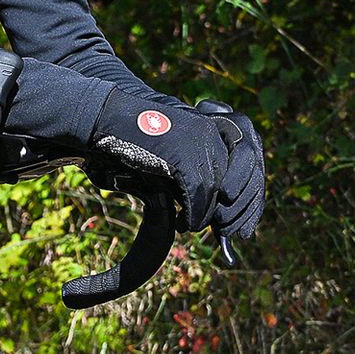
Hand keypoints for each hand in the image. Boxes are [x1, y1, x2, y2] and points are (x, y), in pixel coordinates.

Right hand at [89, 90, 265, 239]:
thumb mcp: (172, 154)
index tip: (241, 225)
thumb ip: (192, 172)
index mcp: (213, 130)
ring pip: (215, 191)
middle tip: (225, 234)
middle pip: (236, 181)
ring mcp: (199, 142)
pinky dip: (193, 214)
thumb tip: (210, 207)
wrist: (106, 118)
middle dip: (233, 213)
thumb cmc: (133, 139)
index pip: (247, 168)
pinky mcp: (182, 155)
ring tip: (190, 226)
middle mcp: (211, 134)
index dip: (248, 200)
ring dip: (205, 216)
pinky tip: (183, 223)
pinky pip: (197, 194)